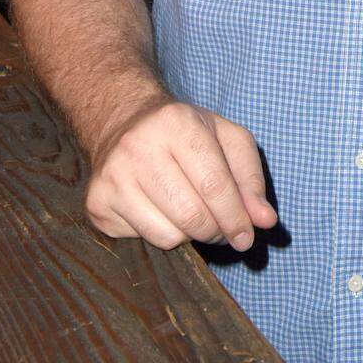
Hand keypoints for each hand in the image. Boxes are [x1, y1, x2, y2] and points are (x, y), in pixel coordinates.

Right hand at [84, 97, 277, 251]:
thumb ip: (251, 179)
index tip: (247, 237)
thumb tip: (265, 221)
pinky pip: (143, 240)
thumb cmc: (187, 133)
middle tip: (222, 229)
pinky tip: (162, 210)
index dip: (237, 218)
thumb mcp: (227, 139)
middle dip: (216, 231)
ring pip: (168, 235)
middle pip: (192, 215)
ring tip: (193, 215)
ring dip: (191, 236)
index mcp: (176, 122)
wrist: (125, 122)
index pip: (214, 185)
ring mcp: (113, 176)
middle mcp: (138, 146)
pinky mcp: (97, 202)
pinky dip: (163, 234)